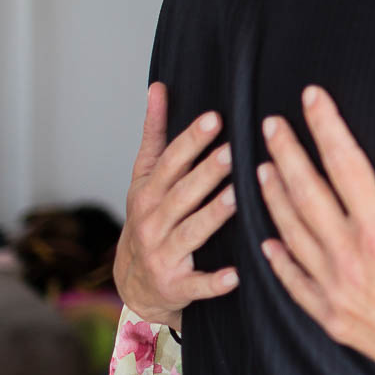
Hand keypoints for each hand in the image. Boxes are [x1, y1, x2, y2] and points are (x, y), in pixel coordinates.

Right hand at [114, 83, 239, 330]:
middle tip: (233, 151)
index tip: (215, 118)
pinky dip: (214, 281)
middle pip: (181, 194)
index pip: (169, 163)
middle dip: (206, 173)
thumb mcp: (145, 179)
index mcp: (147, 194)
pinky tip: (236, 274)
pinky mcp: (176, 287)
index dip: (190, 141)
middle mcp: (151, 223)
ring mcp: (163, 256)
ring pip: (191, 232)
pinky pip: (197, 284)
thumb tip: (159, 87)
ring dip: (213, 215)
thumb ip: (155, 135)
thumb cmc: (149, 220)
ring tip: (239, 197)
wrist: (135, 284)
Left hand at [256, 86, 374, 374]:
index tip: (311, 98)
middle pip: (307, 195)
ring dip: (274, 198)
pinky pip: (294, 283)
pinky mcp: (333, 319)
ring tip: (261, 170)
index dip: (326, 127)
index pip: (344, 165)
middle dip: (287, 154)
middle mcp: (348, 259)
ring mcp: (335, 292)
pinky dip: (278, 259)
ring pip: (292, 234)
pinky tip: (269, 242)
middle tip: (271, 125)